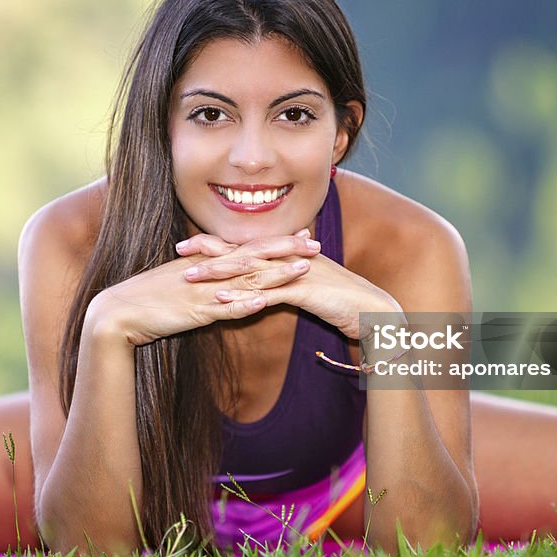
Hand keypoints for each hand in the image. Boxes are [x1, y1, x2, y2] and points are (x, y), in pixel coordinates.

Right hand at [83, 231, 320, 346]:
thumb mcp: (182, 285)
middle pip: (254, 257)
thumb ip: (206, 280)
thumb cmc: (148, 300)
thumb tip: (227, 284)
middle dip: (286, 250)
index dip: (276, 241)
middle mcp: (208, 272)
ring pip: (246, 280)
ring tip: (304, 269)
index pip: (248, 247)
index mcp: (207, 263)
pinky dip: (243, 305)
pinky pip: (222, 309)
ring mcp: (203, 291)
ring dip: (276, 275)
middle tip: (315, 244)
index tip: (302, 234)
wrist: (116, 314)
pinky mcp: (193, 312)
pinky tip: (263, 302)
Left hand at [186, 242, 401, 339]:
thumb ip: (292, 281)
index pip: (250, 246)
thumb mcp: (315, 287)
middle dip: (210, 250)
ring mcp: (297, 272)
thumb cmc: (346, 302)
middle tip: (180, 251)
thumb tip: (273, 282)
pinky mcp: (304, 291)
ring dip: (218, 272)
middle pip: (244, 251)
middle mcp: (291, 258)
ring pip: (250, 269)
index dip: (221, 244)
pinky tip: (221, 299)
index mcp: (291, 256)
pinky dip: (243, 295)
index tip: (193, 245)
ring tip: (190, 276)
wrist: (376, 311)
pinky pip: (267, 293)